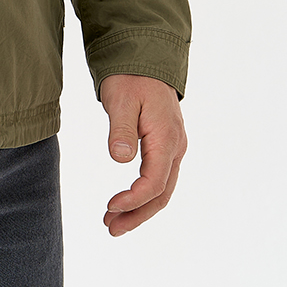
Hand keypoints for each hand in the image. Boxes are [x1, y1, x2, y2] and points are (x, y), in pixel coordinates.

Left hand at [100, 74, 186, 236]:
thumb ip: (121, 130)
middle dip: (137, 215)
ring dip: (140, 209)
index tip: (110, 207)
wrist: (145, 58)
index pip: (154, 182)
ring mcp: (174, 146)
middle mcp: (175, 146)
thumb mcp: (120, 100)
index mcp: (166, 138)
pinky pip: (160, 177)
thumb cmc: (131, 77)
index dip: (133, 200)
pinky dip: (144, 194)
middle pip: (161, 193)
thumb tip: (121, 159)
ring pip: (162, 188)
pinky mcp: (166, 144)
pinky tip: (127, 202)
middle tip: (110, 228)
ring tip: (113, 222)